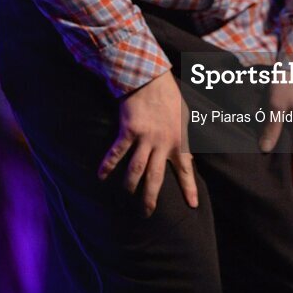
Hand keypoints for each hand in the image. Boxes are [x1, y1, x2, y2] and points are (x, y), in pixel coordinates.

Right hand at [97, 69, 197, 216]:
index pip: (187, 169)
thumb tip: (191, 154)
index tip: (192, 205)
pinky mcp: (129, 131)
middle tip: (147, 213)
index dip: (189, 188)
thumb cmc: (170, 95)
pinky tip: (101, 176)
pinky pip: (117, 153)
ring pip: (136, 170)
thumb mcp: (185, 115)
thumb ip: (186, 136)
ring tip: (127, 194)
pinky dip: (108, 165)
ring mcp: (145, 138)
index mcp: (179, 140)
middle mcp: (163, 143)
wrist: (150, 78)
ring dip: (131, 185)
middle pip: (156, 178)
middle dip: (151, 198)